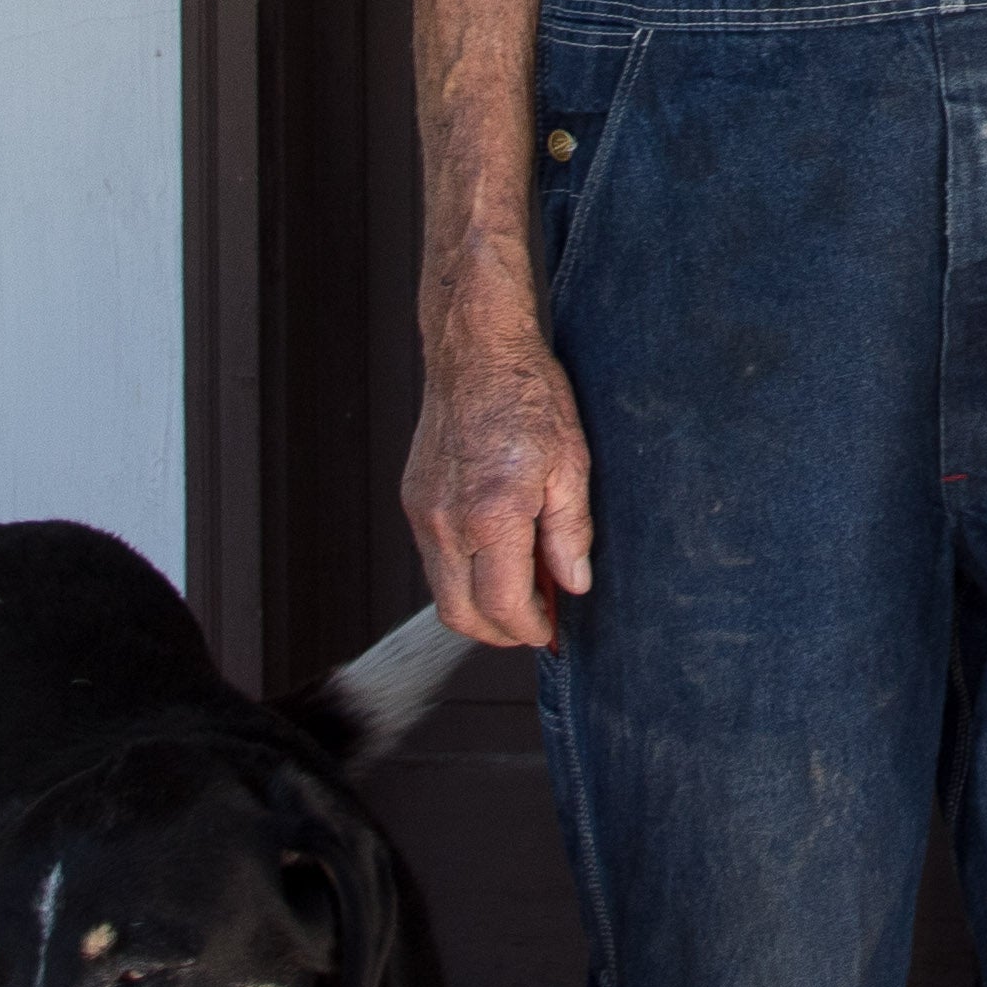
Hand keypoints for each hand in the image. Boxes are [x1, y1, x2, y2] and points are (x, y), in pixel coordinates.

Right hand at [403, 298, 593, 647]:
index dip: (529, 629)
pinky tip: (497, 557)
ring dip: (479, 606)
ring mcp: (422, 514)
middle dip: (500, 632)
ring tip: (523, 592)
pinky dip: (462, 575)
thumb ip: (571, 532)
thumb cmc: (529, 395)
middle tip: (536, 625)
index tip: (551, 632)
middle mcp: (446, 522)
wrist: (476, 353)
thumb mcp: (572, 462)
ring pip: (442, 593)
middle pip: (461, 615)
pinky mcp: (413, 502)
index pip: (503, 605)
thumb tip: (573, 585)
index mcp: (492, 515)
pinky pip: (433, 561)